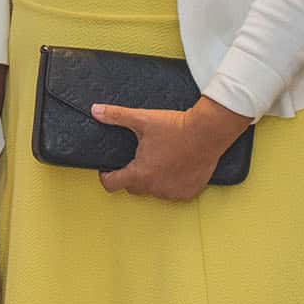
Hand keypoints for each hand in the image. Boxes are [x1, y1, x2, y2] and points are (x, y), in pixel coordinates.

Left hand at [92, 97, 250, 200]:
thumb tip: (96, 110)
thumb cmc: (176, 128)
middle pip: (133, 188)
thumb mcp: (142, 119)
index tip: (107, 170)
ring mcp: (173, 192)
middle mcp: (155, 188)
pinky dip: (171, 183)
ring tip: (157, 161)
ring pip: (154, 191)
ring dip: (152, 180)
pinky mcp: (189, 192)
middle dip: (130, 176)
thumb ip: (116, 116)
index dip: (106, 177)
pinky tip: (174, 168)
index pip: (112, 184)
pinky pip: (173, 192)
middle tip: (136, 160)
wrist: (208, 132)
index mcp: (140, 173)